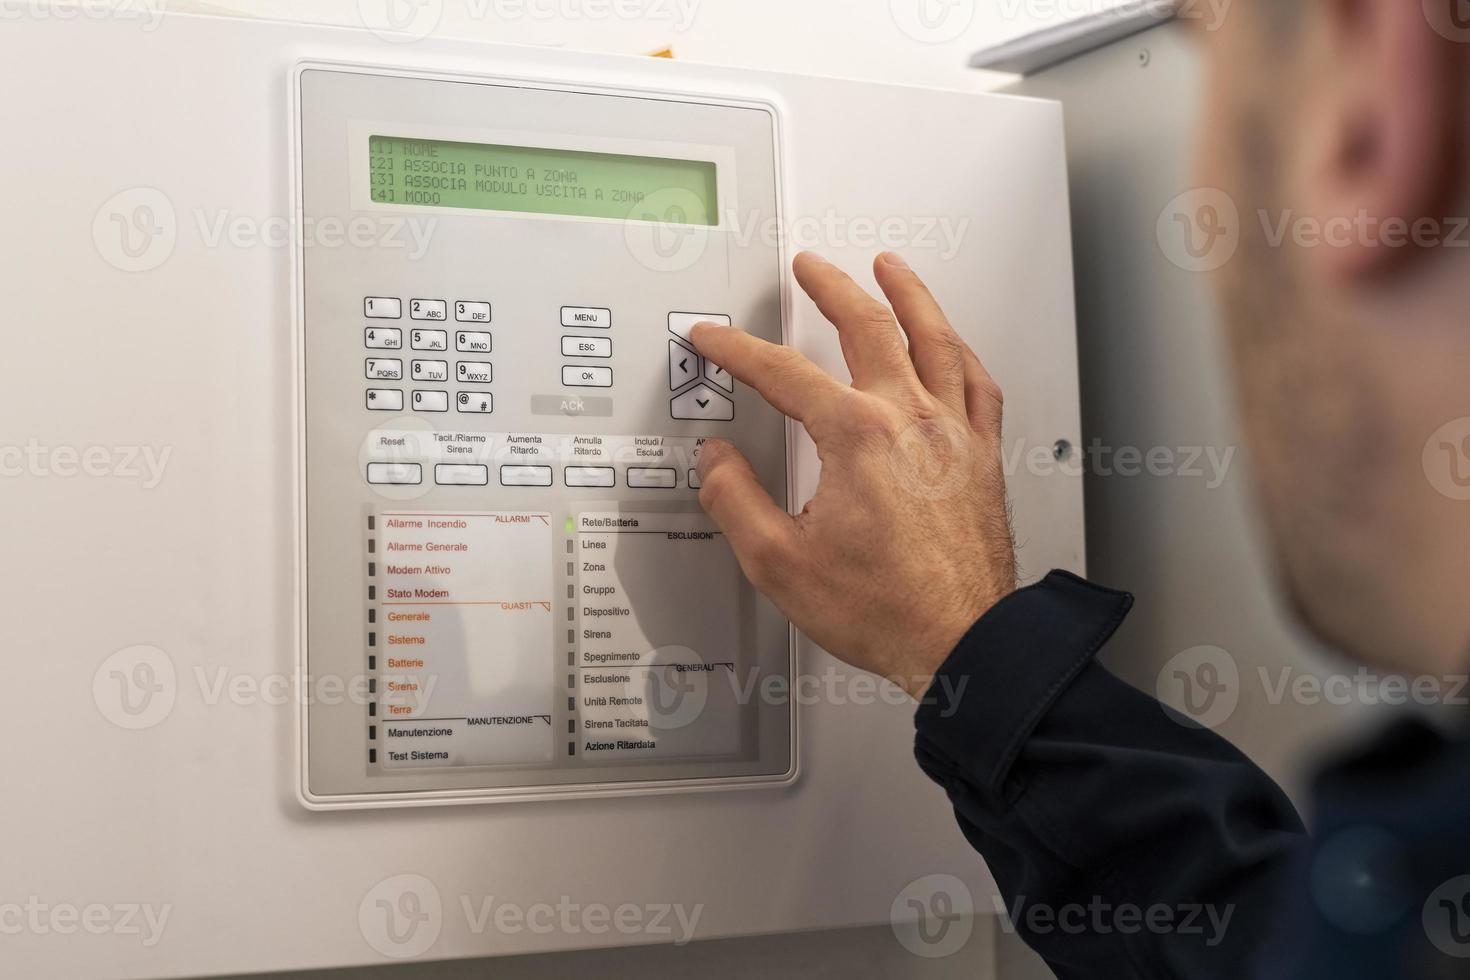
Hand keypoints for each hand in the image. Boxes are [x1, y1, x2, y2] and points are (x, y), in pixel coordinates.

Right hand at [689, 251, 1017, 698]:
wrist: (961, 641)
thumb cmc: (885, 609)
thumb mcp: (780, 562)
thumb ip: (737, 501)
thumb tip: (717, 460)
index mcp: (856, 437)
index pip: (783, 374)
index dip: (738, 350)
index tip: (714, 339)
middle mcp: (910, 420)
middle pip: (869, 326)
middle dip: (831, 288)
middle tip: (810, 267)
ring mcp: (954, 433)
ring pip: (934, 338)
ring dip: (908, 295)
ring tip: (890, 268)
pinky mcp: (981, 457)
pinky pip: (977, 383)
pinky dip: (960, 352)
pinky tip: (953, 344)